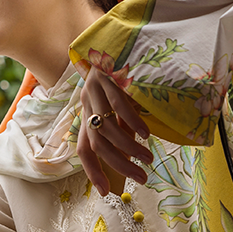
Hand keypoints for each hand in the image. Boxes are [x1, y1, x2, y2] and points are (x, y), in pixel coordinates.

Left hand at [77, 68, 151, 196]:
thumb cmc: (119, 78)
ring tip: (148, 158)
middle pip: (97, 144)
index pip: (84, 148)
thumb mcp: (115, 106)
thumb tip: (129, 155)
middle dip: (118, 165)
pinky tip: (146, 134)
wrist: (114, 40)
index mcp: (86, 113)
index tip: (106, 192)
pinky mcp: (108, 77)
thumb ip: (119, 128)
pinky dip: (132, 123)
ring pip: (107, 128)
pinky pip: (118, 106)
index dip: (92, 171)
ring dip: (128, 148)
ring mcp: (96, 91)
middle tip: (141, 177)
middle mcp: (87, 104)